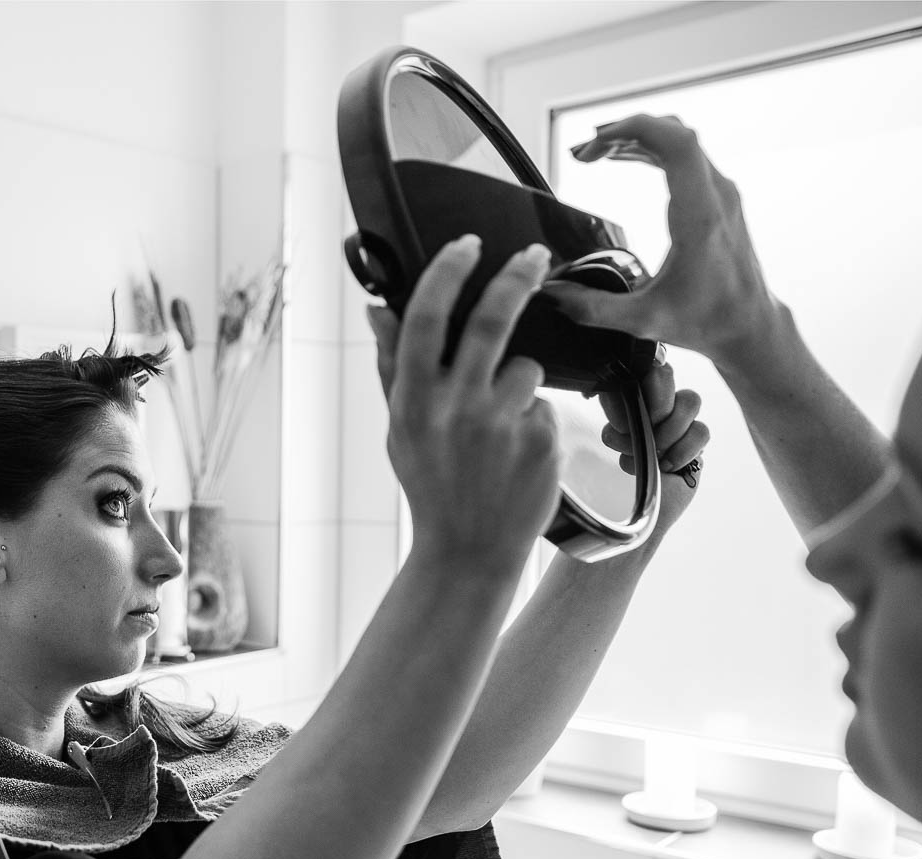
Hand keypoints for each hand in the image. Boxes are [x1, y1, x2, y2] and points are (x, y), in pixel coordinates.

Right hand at [369, 236, 559, 569]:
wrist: (469, 550)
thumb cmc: (432, 484)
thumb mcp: (400, 428)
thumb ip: (390, 365)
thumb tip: (376, 308)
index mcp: (413, 401)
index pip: (425, 320)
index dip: (447, 274)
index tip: (468, 245)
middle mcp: (454, 409)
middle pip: (491, 322)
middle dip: (516, 278)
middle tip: (534, 256)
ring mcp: (500, 426)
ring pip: (526, 367)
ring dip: (519, 384)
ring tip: (501, 427)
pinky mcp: (540, 442)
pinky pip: (545, 407)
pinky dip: (534, 422)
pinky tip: (517, 455)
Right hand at [541, 114, 778, 366]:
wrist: (749, 325)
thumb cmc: (709, 320)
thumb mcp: (642, 321)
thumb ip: (591, 308)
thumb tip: (552, 294)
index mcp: (700, 216)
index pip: (676, 143)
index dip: (634, 129)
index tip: (596, 142)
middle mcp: (716, 196)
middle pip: (674, 134)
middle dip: (625, 132)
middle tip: (586, 153)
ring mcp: (721, 193)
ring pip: (680, 142)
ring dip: (637, 139)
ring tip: (597, 154)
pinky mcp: (718, 198)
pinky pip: (686, 157)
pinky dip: (653, 150)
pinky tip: (626, 159)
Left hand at [599, 362, 711, 538]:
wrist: (652, 499)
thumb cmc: (633, 461)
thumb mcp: (617, 437)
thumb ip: (617, 420)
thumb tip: (613, 409)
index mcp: (640, 390)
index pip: (643, 363)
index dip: (639, 379)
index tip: (628, 411)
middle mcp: (663, 396)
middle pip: (666, 373)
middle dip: (655, 405)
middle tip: (645, 431)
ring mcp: (684, 415)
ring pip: (690, 400)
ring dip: (668, 431)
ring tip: (655, 453)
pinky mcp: (699, 436)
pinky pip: (701, 430)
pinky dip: (680, 451)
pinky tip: (666, 465)